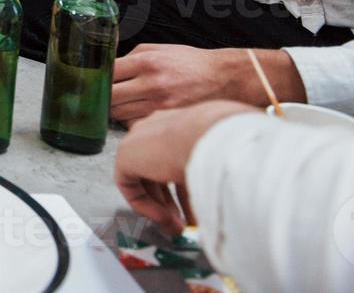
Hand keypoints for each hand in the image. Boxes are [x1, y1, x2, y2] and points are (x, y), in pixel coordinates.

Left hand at [112, 45, 305, 123]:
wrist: (226, 77)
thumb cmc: (190, 63)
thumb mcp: (159, 49)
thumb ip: (131, 56)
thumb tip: (106, 64)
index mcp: (147, 61)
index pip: (107, 73)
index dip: (96, 79)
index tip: (92, 81)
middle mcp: (152, 83)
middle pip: (110, 98)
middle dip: (103, 99)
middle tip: (103, 98)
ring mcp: (161, 104)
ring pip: (121, 115)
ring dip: (117, 112)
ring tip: (123, 106)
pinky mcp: (169, 119)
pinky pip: (138, 125)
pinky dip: (134, 122)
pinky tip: (139, 115)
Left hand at [114, 100, 257, 234]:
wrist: (212, 135)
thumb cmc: (226, 144)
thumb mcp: (221, 161)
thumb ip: (212, 174)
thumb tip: (223, 195)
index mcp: (179, 124)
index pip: (173, 157)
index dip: (183, 187)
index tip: (195, 206)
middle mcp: (157, 129)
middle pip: (156, 170)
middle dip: (171, 201)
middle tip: (184, 223)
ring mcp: (139, 139)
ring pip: (144, 180)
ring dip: (161, 208)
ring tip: (178, 228)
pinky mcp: (126, 154)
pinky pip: (129, 184)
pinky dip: (145, 205)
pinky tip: (164, 219)